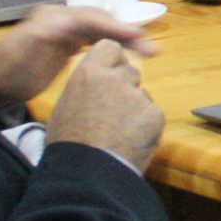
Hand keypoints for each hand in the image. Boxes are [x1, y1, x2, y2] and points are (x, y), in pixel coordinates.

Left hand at [0, 2, 156, 103]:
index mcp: (54, 17)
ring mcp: (68, 31)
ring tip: (150, 51)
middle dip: (127, 33)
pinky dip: (116, 44)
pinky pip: (99, 40)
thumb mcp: (22, 51)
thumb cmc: (10, 68)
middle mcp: (64, 18)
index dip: (114, 25)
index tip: (137, 35)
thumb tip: (67, 21)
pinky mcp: (71, 43)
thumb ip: (43, 33)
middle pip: (102, 21)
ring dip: (127, 39)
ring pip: (104, 30)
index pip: (90, 17)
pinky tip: (130, 54)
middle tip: (151, 48)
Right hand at [45, 40, 164, 170]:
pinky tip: (130, 141)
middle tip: (112, 110)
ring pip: (141, 94)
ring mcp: (139, 96)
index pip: (110, 47)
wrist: (87, 173)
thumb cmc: (68, 143)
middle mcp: (117, 79)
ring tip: (118, 131)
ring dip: (134, 106)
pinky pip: (151, 114)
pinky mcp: (155, 115)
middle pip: (129, 70)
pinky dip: (144, 125)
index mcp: (90, 73)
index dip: (111, 61)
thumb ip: (86, 88)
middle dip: (124, 85)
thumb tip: (94, 87)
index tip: (107, 76)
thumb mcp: (65, 106)